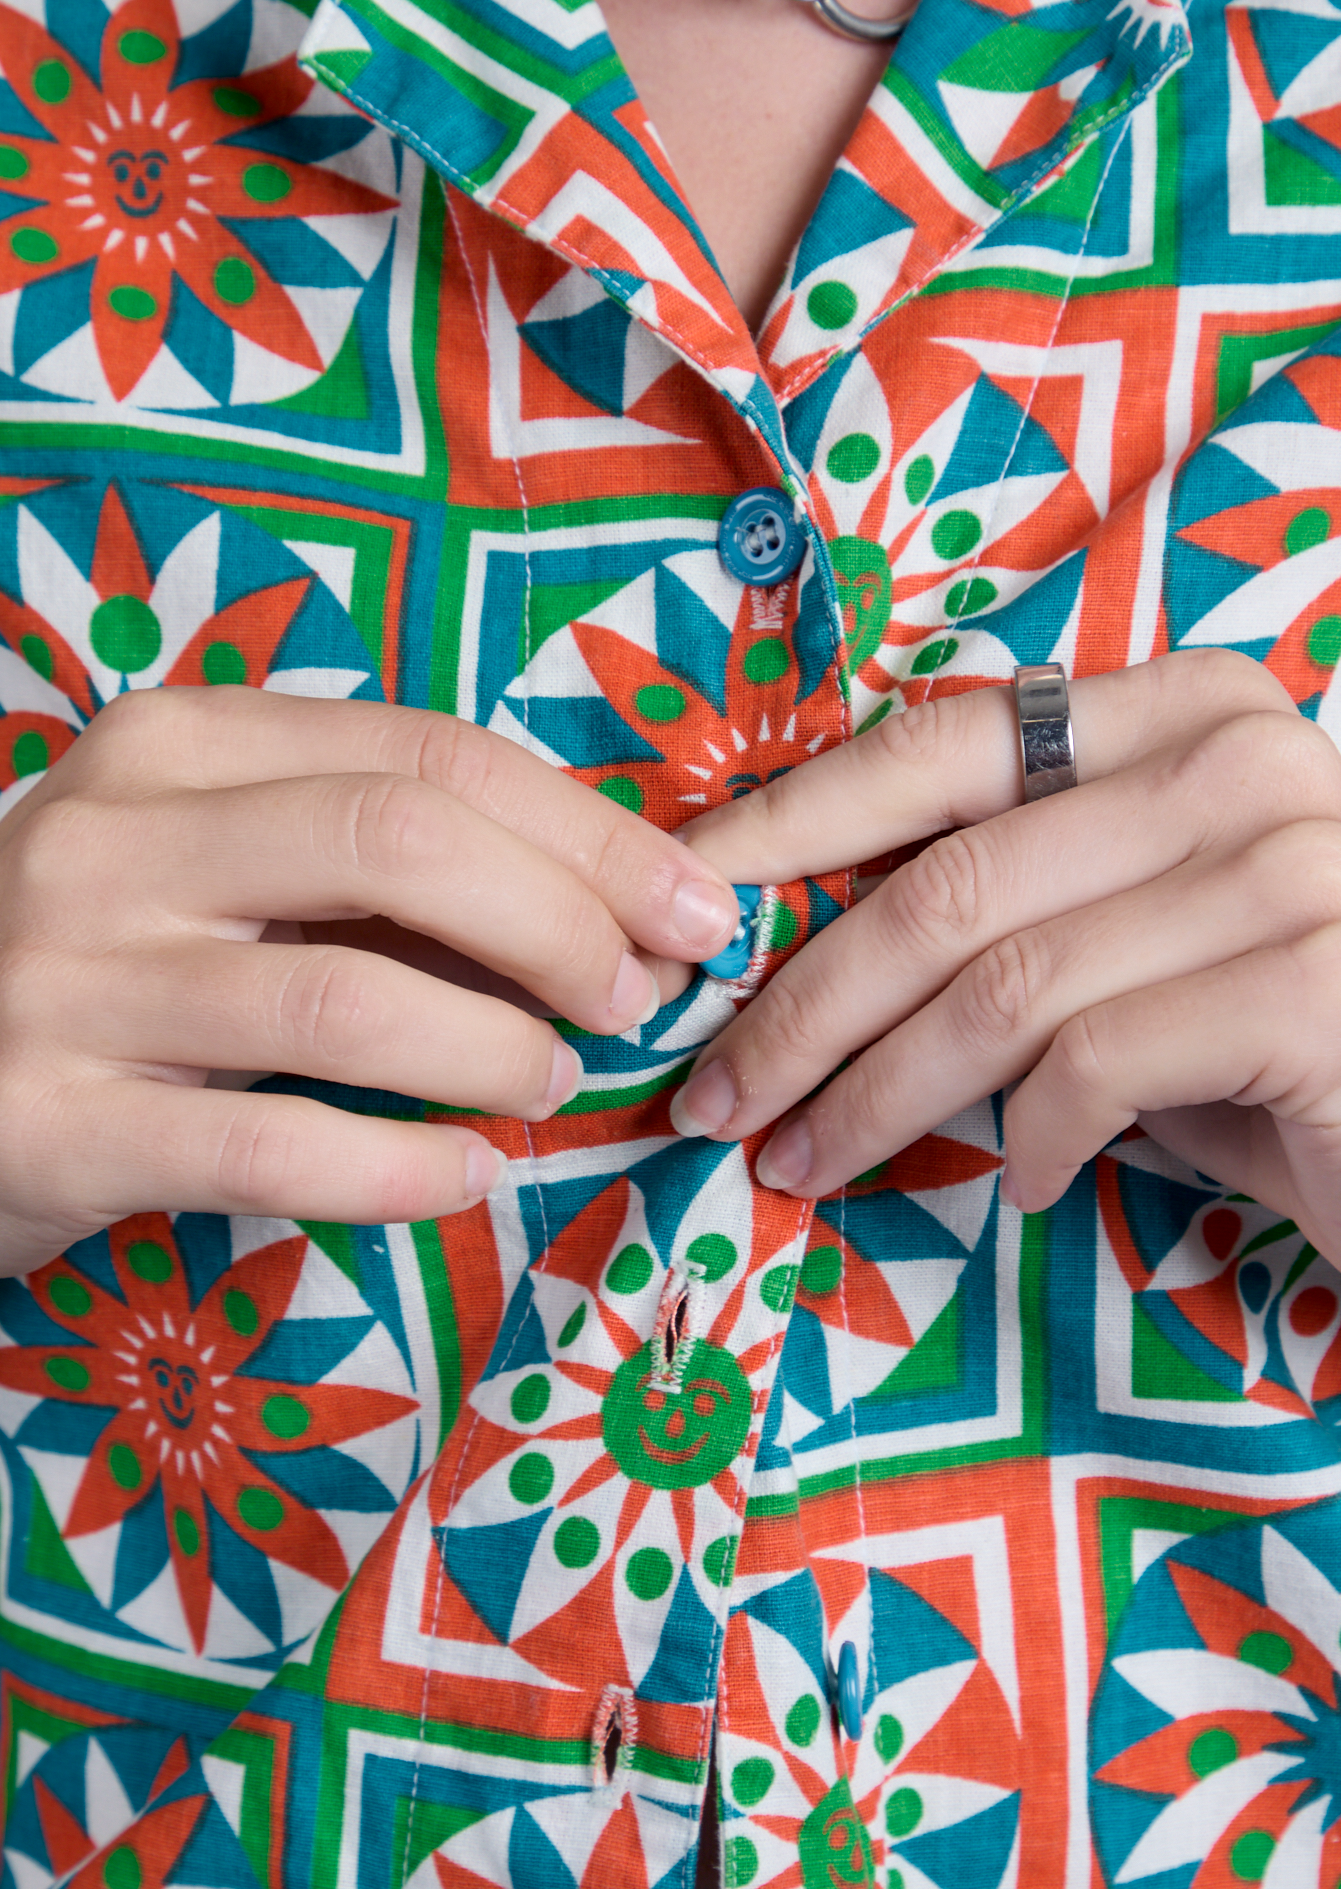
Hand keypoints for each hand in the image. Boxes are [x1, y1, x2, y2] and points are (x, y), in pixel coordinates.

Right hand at [0, 686, 740, 1273]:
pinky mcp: (53, 1126)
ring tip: (553, 1083)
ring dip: (498, 1051)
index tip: (694, 907)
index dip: (590, 834)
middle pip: (401, 845)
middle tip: (641, 999)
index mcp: (180, 744)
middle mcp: (115, 838)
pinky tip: (467, 1179)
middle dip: (566, 924)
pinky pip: (272, 1146)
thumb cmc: (119, 955)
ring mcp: (69, 980)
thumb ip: (384, 862)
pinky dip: (401, 1169)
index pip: (431, 755)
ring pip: (348, 997)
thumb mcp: (230, 864)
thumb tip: (615, 910)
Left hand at [667, 651, 1340, 1333]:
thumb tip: (774, 940)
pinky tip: (1028, 1182)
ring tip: (809, 1163)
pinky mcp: (1330, 986)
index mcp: (1184, 708)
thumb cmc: (1285, 1053)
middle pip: (947, 885)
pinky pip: (1097, 1067)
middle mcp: (1242, 754)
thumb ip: (1006, 908)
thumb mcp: (1133, 948)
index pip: (937, 747)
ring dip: (876, 1096)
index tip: (682, 917)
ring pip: (1001, 986)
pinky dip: (1030, 1141)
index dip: (786, 827)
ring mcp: (1295, 861)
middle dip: (798, 1007)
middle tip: (713, 1099)